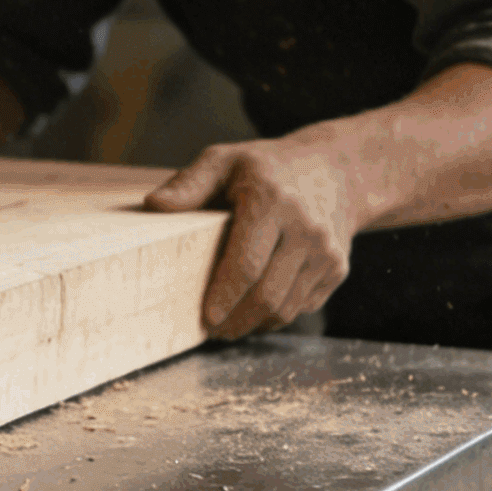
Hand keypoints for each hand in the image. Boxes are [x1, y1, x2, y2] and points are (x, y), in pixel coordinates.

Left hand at [145, 137, 365, 338]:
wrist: (337, 170)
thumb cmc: (268, 167)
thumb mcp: (226, 160)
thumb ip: (190, 184)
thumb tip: (153, 205)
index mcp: (272, 202)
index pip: (247, 263)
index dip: (224, 296)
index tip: (206, 318)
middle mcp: (305, 229)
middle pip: (267, 294)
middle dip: (236, 320)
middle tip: (211, 330)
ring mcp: (326, 252)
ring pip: (286, 308)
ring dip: (255, 324)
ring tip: (229, 325)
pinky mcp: (337, 268)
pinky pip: (303, 305)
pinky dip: (277, 315)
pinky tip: (256, 310)